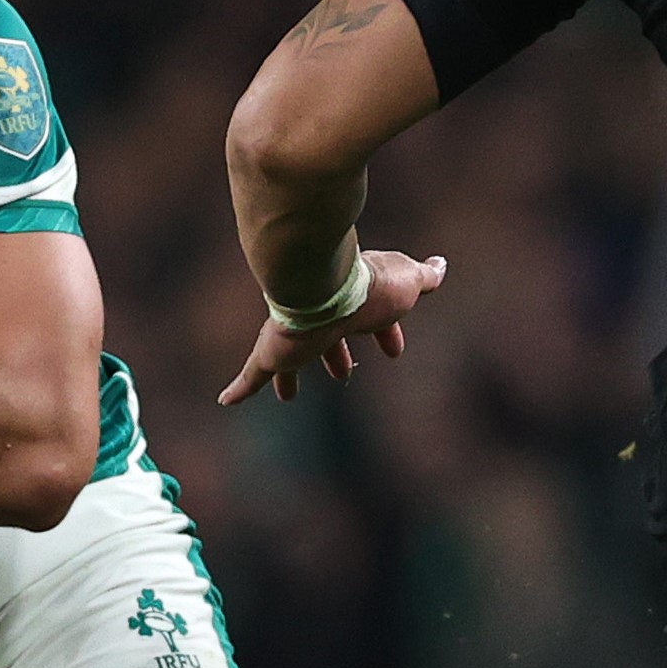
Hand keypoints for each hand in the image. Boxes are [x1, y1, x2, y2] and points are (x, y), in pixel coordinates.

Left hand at [218, 250, 448, 405]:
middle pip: (327, 343)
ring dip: (289, 378)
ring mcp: (293, 338)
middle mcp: (321, 321)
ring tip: (288, 397)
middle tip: (342, 373)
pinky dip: (240, 389)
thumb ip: (425, 277)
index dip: (385, 335)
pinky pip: (252, 375)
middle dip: (336, 357)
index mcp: (354, 305)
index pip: (371, 321)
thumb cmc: (368, 285)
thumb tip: (441, 266)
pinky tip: (225, 401)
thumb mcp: (408, 283)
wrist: (322, 282)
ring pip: (288, 361)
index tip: (394, 351)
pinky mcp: (271, 353)